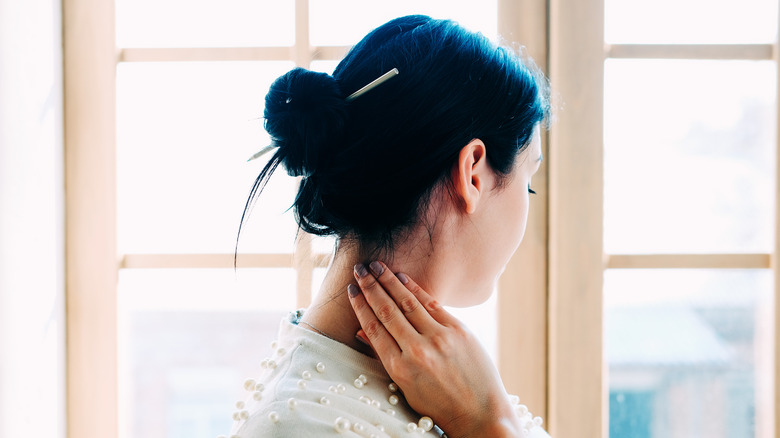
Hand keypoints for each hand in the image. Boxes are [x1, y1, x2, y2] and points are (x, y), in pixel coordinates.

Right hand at [347, 261, 521, 437]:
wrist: (480, 413)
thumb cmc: (439, 404)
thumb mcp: (406, 387)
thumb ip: (385, 357)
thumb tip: (361, 331)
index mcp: (400, 369)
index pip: (374, 329)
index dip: (360, 306)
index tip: (351, 290)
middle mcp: (418, 351)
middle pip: (387, 311)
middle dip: (370, 287)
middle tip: (358, 269)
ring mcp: (440, 339)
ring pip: (408, 302)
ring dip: (389, 281)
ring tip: (376, 265)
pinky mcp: (459, 331)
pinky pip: (432, 304)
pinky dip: (416, 289)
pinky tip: (402, 277)